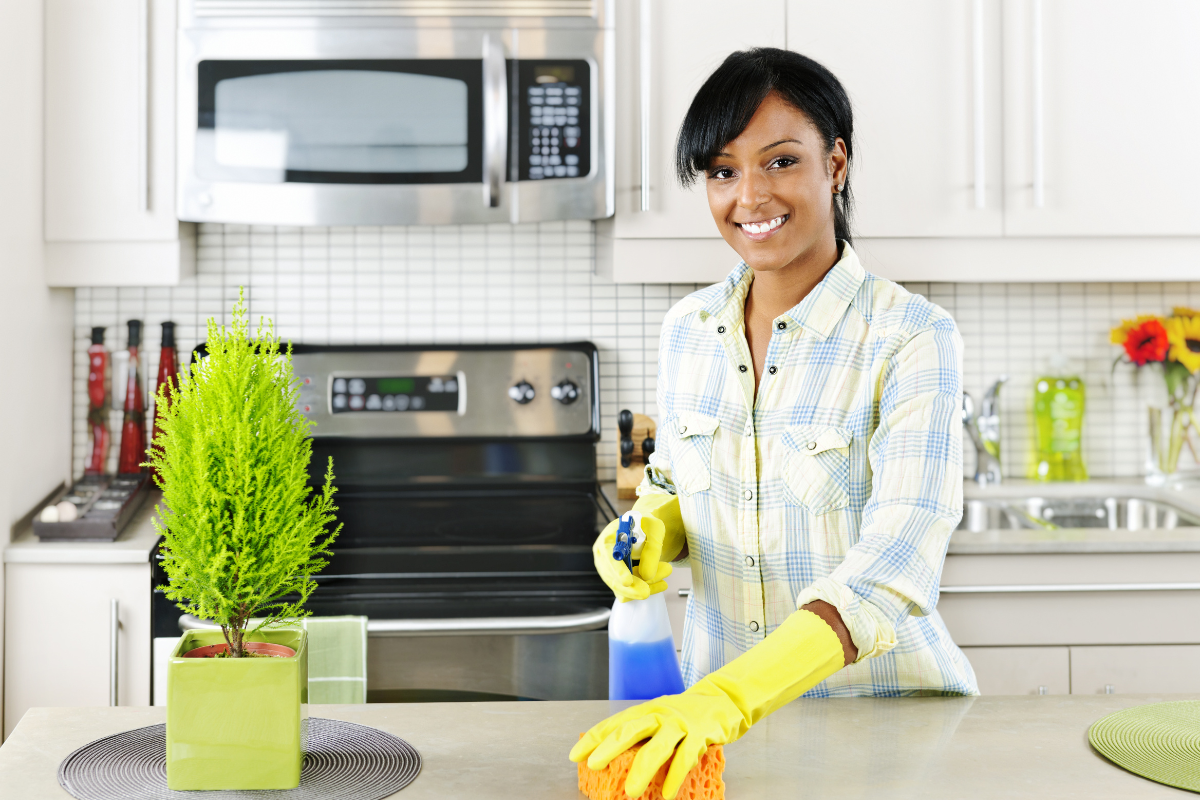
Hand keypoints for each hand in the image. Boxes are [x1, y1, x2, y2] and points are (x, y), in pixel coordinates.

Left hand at [569, 688, 740, 798]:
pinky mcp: (701, 734)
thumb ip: (642, 734)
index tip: (575, 755)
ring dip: (642, 770)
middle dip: (610, 748)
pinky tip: (667, 794)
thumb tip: (613, 756)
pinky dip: (676, 776)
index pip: (614, 723)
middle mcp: (660, 714)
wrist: (725, 700)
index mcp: (646, 710)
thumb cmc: (687, 714)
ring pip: (658, 747)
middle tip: (593, 765)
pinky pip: (686, 757)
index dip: (594, 739)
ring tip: (630, 792)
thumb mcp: (661, 718)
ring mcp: (680, 723)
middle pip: (631, 730)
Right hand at [592, 512, 672, 600]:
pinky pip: (628, 593)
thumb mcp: (654, 528)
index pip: (609, 556)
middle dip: (635, 586)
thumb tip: (647, 574)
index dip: (618, 570)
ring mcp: (608, 570)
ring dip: (646, 585)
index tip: (627, 581)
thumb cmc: (646, 525)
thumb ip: (652, 549)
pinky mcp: (616, 581)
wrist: (644, 529)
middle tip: (657, 586)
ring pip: (623, 589)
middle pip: (613, 578)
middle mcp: (603, 556)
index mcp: (608, 539)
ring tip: (665, 572)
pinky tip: (660, 583)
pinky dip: (645, 589)